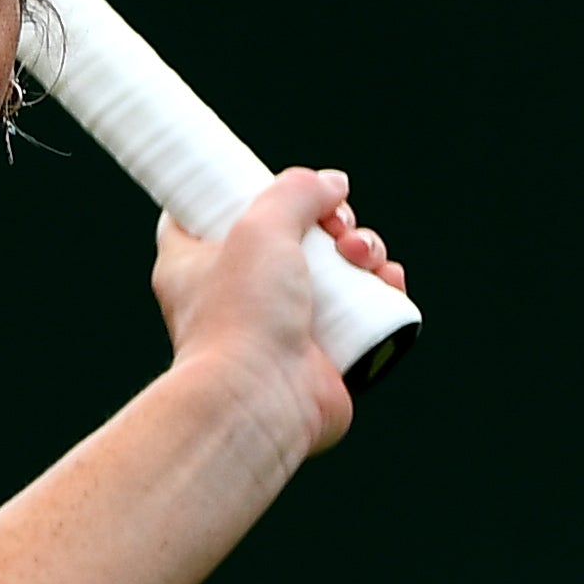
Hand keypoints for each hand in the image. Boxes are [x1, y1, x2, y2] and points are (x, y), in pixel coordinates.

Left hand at [151, 168, 409, 461]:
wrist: (262, 399)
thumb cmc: (240, 315)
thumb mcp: (258, 226)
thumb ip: (294, 192)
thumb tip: (333, 185)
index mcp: (195, 263)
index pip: (206, 214)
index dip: (242, 191)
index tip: (270, 183)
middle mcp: (238, 293)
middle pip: (292, 233)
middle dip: (329, 219)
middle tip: (335, 226)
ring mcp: (285, 324)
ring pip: (337, 266)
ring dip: (364, 248)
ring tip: (362, 257)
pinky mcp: (328, 351)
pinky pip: (365, 306)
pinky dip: (382, 288)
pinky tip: (388, 280)